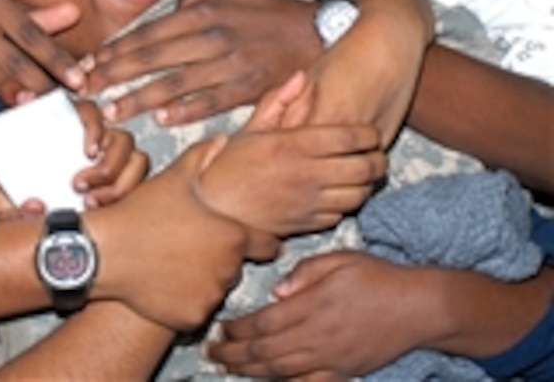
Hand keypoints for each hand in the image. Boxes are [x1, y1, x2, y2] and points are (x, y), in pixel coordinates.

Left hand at [0, 101, 148, 217]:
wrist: (39, 248)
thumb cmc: (19, 212)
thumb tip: (12, 188)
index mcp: (64, 135)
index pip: (88, 112)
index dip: (93, 125)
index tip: (87, 151)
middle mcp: (93, 148)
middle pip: (120, 138)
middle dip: (109, 163)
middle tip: (81, 186)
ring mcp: (113, 167)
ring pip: (136, 160)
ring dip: (120, 182)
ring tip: (93, 204)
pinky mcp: (126, 187)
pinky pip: (140, 182)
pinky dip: (129, 193)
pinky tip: (109, 211)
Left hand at [85, 0, 320, 125]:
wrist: (316, 33)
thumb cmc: (267, 8)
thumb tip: (167, 3)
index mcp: (202, 11)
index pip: (148, 32)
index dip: (116, 49)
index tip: (92, 62)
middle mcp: (211, 38)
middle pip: (152, 59)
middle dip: (114, 75)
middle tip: (87, 89)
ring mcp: (229, 66)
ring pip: (174, 85)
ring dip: (139, 99)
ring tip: (112, 112)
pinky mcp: (246, 90)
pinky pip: (208, 103)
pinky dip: (184, 112)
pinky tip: (161, 119)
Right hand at [88, 136, 279, 331]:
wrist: (105, 252)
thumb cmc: (140, 213)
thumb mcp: (173, 179)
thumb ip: (203, 157)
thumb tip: (224, 139)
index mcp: (231, 235)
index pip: (267, 245)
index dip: (258, 241)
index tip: (248, 241)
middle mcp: (228, 268)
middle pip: (236, 267)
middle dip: (220, 258)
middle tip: (191, 246)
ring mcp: (209, 296)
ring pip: (215, 289)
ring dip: (203, 279)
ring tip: (174, 262)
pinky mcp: (191, 318)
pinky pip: (195, 309)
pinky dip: (184, 300)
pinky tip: (164, 281)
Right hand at [196, 74, 385, 234]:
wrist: (213, 207)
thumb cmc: (228, 166)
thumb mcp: (250, 128)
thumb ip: (279, 100)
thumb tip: (302, 75)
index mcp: (293, 145)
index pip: (350, 138)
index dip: (368, 134)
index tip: (370, 133)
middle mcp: (306, 174)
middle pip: (364, 167)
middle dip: (377, 160)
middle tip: (376, 155)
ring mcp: (308, 202)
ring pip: (358, 194)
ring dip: (366, 184)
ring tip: (362, 175)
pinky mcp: (306, 224)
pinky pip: (341, 214)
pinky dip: (346, 204)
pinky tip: (339, 194)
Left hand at [208, 251, 433, 378]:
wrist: (419, 307)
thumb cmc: (378, 278)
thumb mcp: (338, 260)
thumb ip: (303, 274)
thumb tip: (277, 292)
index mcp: (312, 306)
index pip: (263, 323)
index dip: (237, 329)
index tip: (220, 328)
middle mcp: (317, 336)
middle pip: (265, 352)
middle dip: (233, 354)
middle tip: (212, 351)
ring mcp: (330, 358)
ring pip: (280, 371)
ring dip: (250, 372)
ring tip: (227, 369)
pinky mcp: (344, 371)